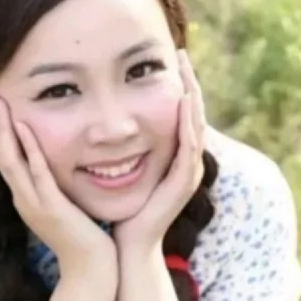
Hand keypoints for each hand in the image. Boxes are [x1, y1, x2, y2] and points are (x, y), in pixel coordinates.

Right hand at [0, 89, 116, 276]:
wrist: (89, 267)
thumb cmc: (81, 237)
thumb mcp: (61, 206)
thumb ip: (52, 187)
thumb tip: (50, 167)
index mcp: (24, 196)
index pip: (2, 157)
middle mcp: (23, 197)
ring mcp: (34, 203)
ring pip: (9, 159)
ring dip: (2, 127)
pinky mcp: (51, 206)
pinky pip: (37, 173)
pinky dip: (29, 148)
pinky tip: (25, 126)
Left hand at [113, 50, 205, 255]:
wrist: (129, 246)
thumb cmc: (123, 213)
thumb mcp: (124, 173)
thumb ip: (123, 152)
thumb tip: (105, 131)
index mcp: (174, 159)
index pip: (180, 115)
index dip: (177, 87)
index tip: (167, 61)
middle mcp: (186, 162)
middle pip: (193, 114)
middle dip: (188, 83)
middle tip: (180, 54)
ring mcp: (187, 172)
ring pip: (195, 125)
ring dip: (192, 94)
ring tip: (185, 68)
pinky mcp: (182, 182)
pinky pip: (189, 145)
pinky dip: (188, 122)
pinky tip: (184, 100)